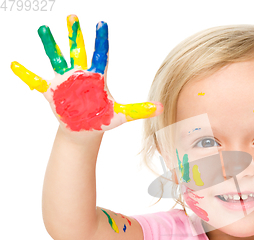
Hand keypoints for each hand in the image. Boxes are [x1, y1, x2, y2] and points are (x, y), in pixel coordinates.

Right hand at [11, 14, 162, 131]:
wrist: (85, 131)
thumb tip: (161, 108)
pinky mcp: (52, 92)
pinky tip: (13, 64)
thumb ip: (140, 110)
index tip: (102, 23)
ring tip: (44, 28)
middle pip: (78, 50)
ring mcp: (65, 81)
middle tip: (73, 16)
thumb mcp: (122, 115)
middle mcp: (80, 75)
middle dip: (76, 34)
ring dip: (50, 44)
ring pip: (57, 58)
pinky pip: (36, 81)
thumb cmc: (102, 120)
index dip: (101, 40)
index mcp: (97, 77)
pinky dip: (25, 74)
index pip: (101, 55)